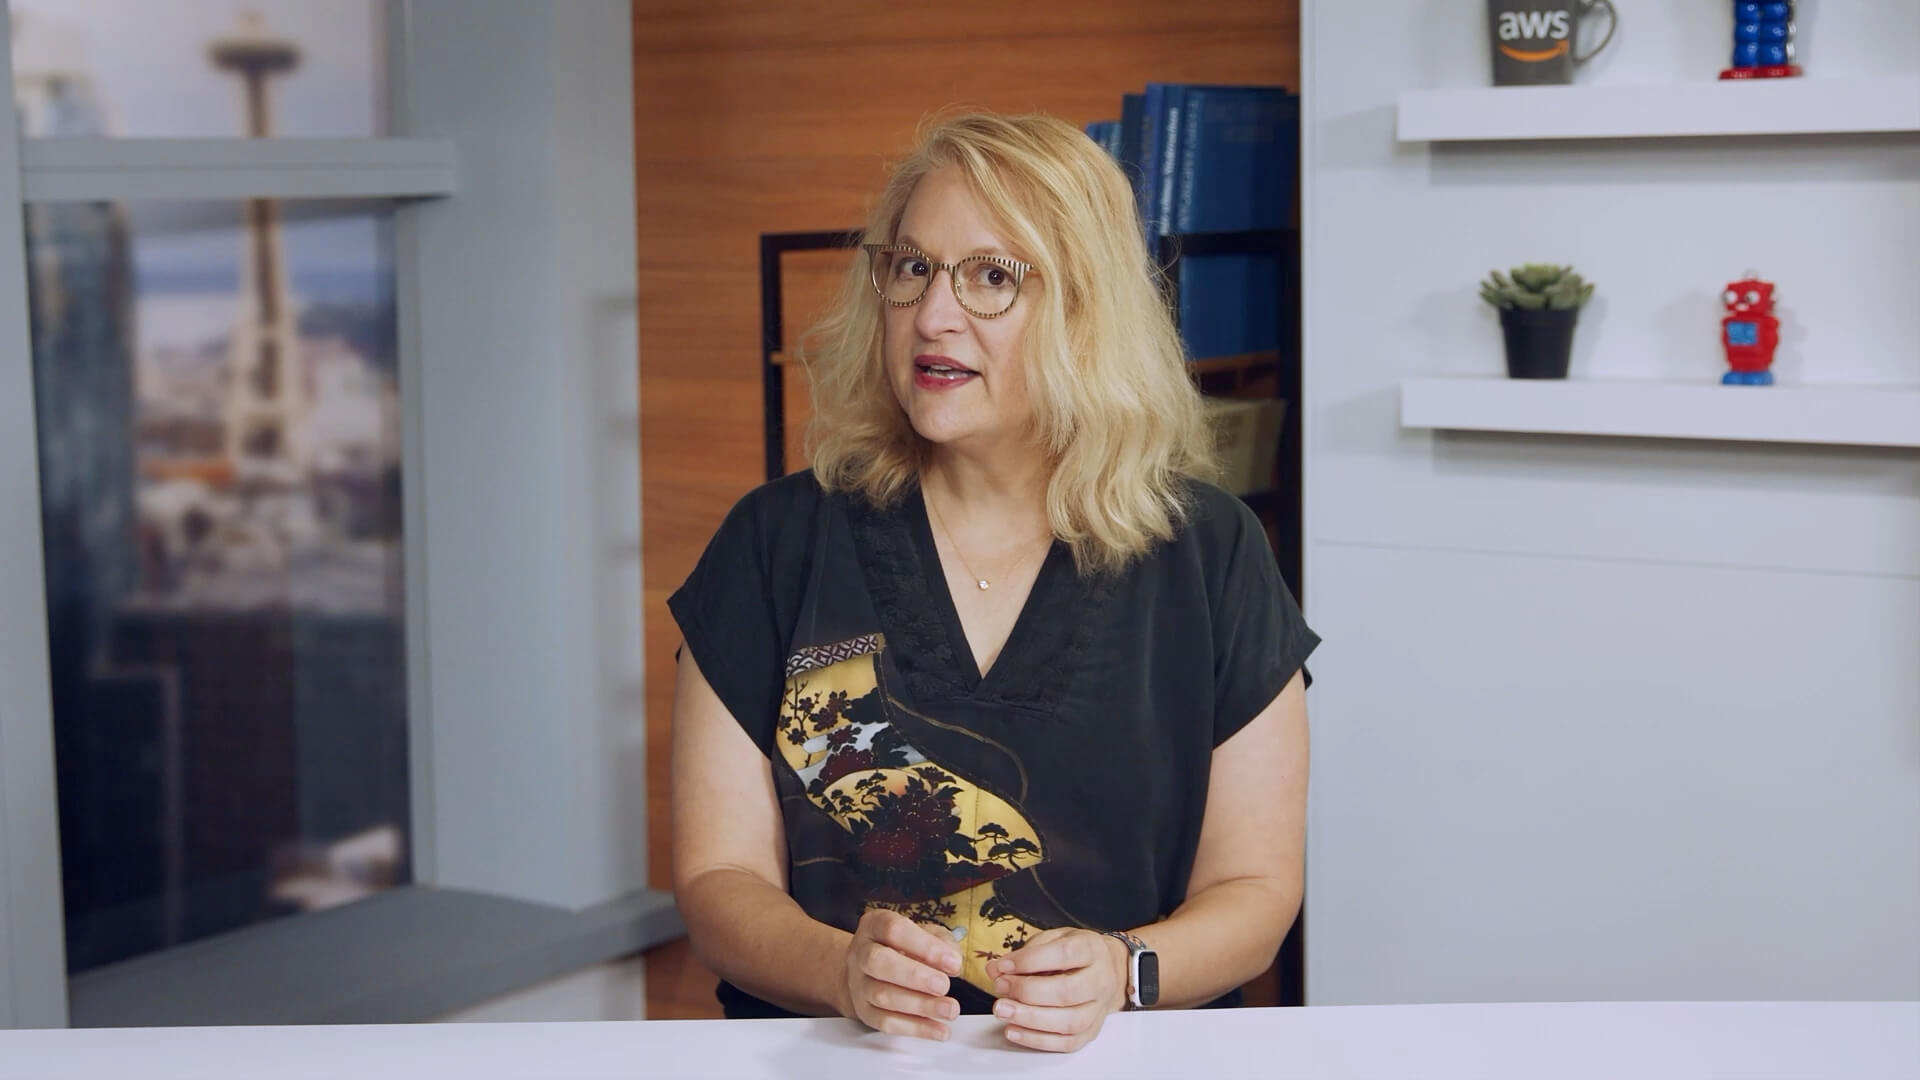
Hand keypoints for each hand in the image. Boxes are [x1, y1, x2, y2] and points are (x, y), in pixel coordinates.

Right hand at [839, 909, 963, 1040]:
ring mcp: (858, 984)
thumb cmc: (902, 948)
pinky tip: (939, 1029)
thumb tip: (953, 962)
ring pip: (882, 996)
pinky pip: (886, 1022)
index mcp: (874, 925)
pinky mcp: (864, 1011)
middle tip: (943, 985)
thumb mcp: (924, 933)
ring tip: (949, 1009)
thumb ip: (941, 942)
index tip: (952, 962)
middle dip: (914, 976)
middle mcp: (861, 953)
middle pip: (878, 962)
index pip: (893, 930)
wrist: (868, 971)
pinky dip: (916, 1028)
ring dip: (920, 1005)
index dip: (924, 946)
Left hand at [984, 928, 1129, 1052]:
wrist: (1111, 970)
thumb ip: (1026, 952)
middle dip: (1027, 992)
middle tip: (1000, 988)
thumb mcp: (1056, 938)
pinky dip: (1038, 1040)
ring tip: (1003, 1011)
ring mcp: (1098, 1009)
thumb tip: (996, 969)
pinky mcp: (1091, 1031)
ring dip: (1030, 1019)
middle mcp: (1100, 980)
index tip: (1004, 966)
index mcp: (1091, 950)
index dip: (1030, 961)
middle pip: (1067, 992)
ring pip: (1068, 1022)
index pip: (1064, 954)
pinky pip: (1067, 1043)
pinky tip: (1015, 1030)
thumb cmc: (1078, 954)